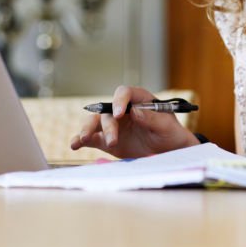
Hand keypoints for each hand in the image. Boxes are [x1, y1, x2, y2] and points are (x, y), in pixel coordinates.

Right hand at [69, 86, 199, 157]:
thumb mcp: (166, 126)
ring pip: (96, 122)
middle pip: (108, 111)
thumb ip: (152, 118)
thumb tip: (135, 111)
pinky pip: (92, 138)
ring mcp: (114, 125)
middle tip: (113, 141)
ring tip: (84, 139)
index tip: (119, 113)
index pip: (125, 93)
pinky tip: (74, 145)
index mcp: (139, 100)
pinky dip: (81, 140)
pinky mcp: (107, 140)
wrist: (169, 153)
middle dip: (108, 125)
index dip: (120, 100)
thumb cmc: (171, 135)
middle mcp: (123, 110)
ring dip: (88, 129)